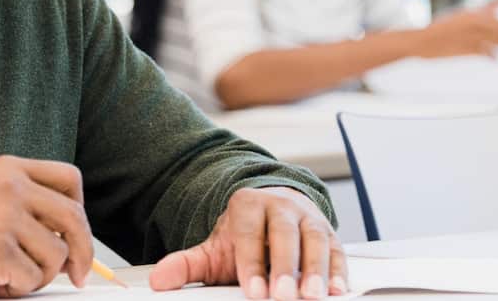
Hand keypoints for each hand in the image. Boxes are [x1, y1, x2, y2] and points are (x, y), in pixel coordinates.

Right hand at [0, 155, 93, 298]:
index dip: (80, 208)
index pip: (68, 178)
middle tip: (79, 274)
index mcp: (9, 169)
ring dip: (38, 276)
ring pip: (56, 255)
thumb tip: (70, 239)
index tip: (76, 232)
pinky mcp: (0, 251)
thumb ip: (26, 204)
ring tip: (8, 275)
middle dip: (83, 252)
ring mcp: (6, 218)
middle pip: (73, 217)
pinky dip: (16, 289)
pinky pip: (31, 279)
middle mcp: (11, 187)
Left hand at [148, 187, 346, 297]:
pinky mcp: (329, 232)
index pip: (249, 233)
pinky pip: (337, 249)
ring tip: (313, 296)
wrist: (273, 208)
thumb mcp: (214, 247)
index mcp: (247, 205)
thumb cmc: (245, 236)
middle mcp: (281, 206)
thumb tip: (159, 280)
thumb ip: (187, 264)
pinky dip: (338, 270)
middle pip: (285, 233)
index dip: (251, 262)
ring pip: (315, 239)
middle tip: (284, 295)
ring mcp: (307, 217)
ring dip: (316, 269)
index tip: (253, 290)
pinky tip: (337, 290)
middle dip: (285, 266)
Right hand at [415, 2, 497, 58]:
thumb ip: (478, 11)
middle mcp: (474, 21)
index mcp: (471, 13)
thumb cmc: (438, 30)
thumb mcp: (458, 15)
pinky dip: (495, 57)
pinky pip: (489, 52)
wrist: (420, 41)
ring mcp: (471, 34)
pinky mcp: (468, 48)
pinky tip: (495, 61)